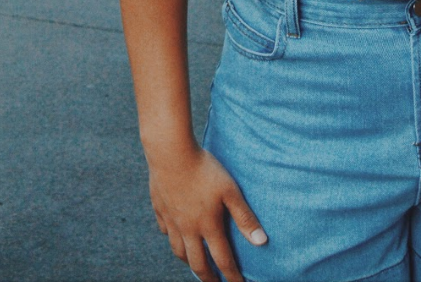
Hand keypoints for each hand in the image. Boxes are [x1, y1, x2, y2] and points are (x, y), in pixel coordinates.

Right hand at [146, 144, 266, 281]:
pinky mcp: (159, 207)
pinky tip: (174, 235)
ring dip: (188, 261)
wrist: (170, 151)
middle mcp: (188, 228)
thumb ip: (244, 217)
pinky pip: (164, 230)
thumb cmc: (203, 169)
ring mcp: (171, 219)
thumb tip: (261, 241)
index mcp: (208, 226)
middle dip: (207, 278)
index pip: (222, 260)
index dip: (232, 276)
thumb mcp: (230, 191)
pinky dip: (171, 238)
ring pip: (177, 250)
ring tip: (194, 263)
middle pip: (196, 263)